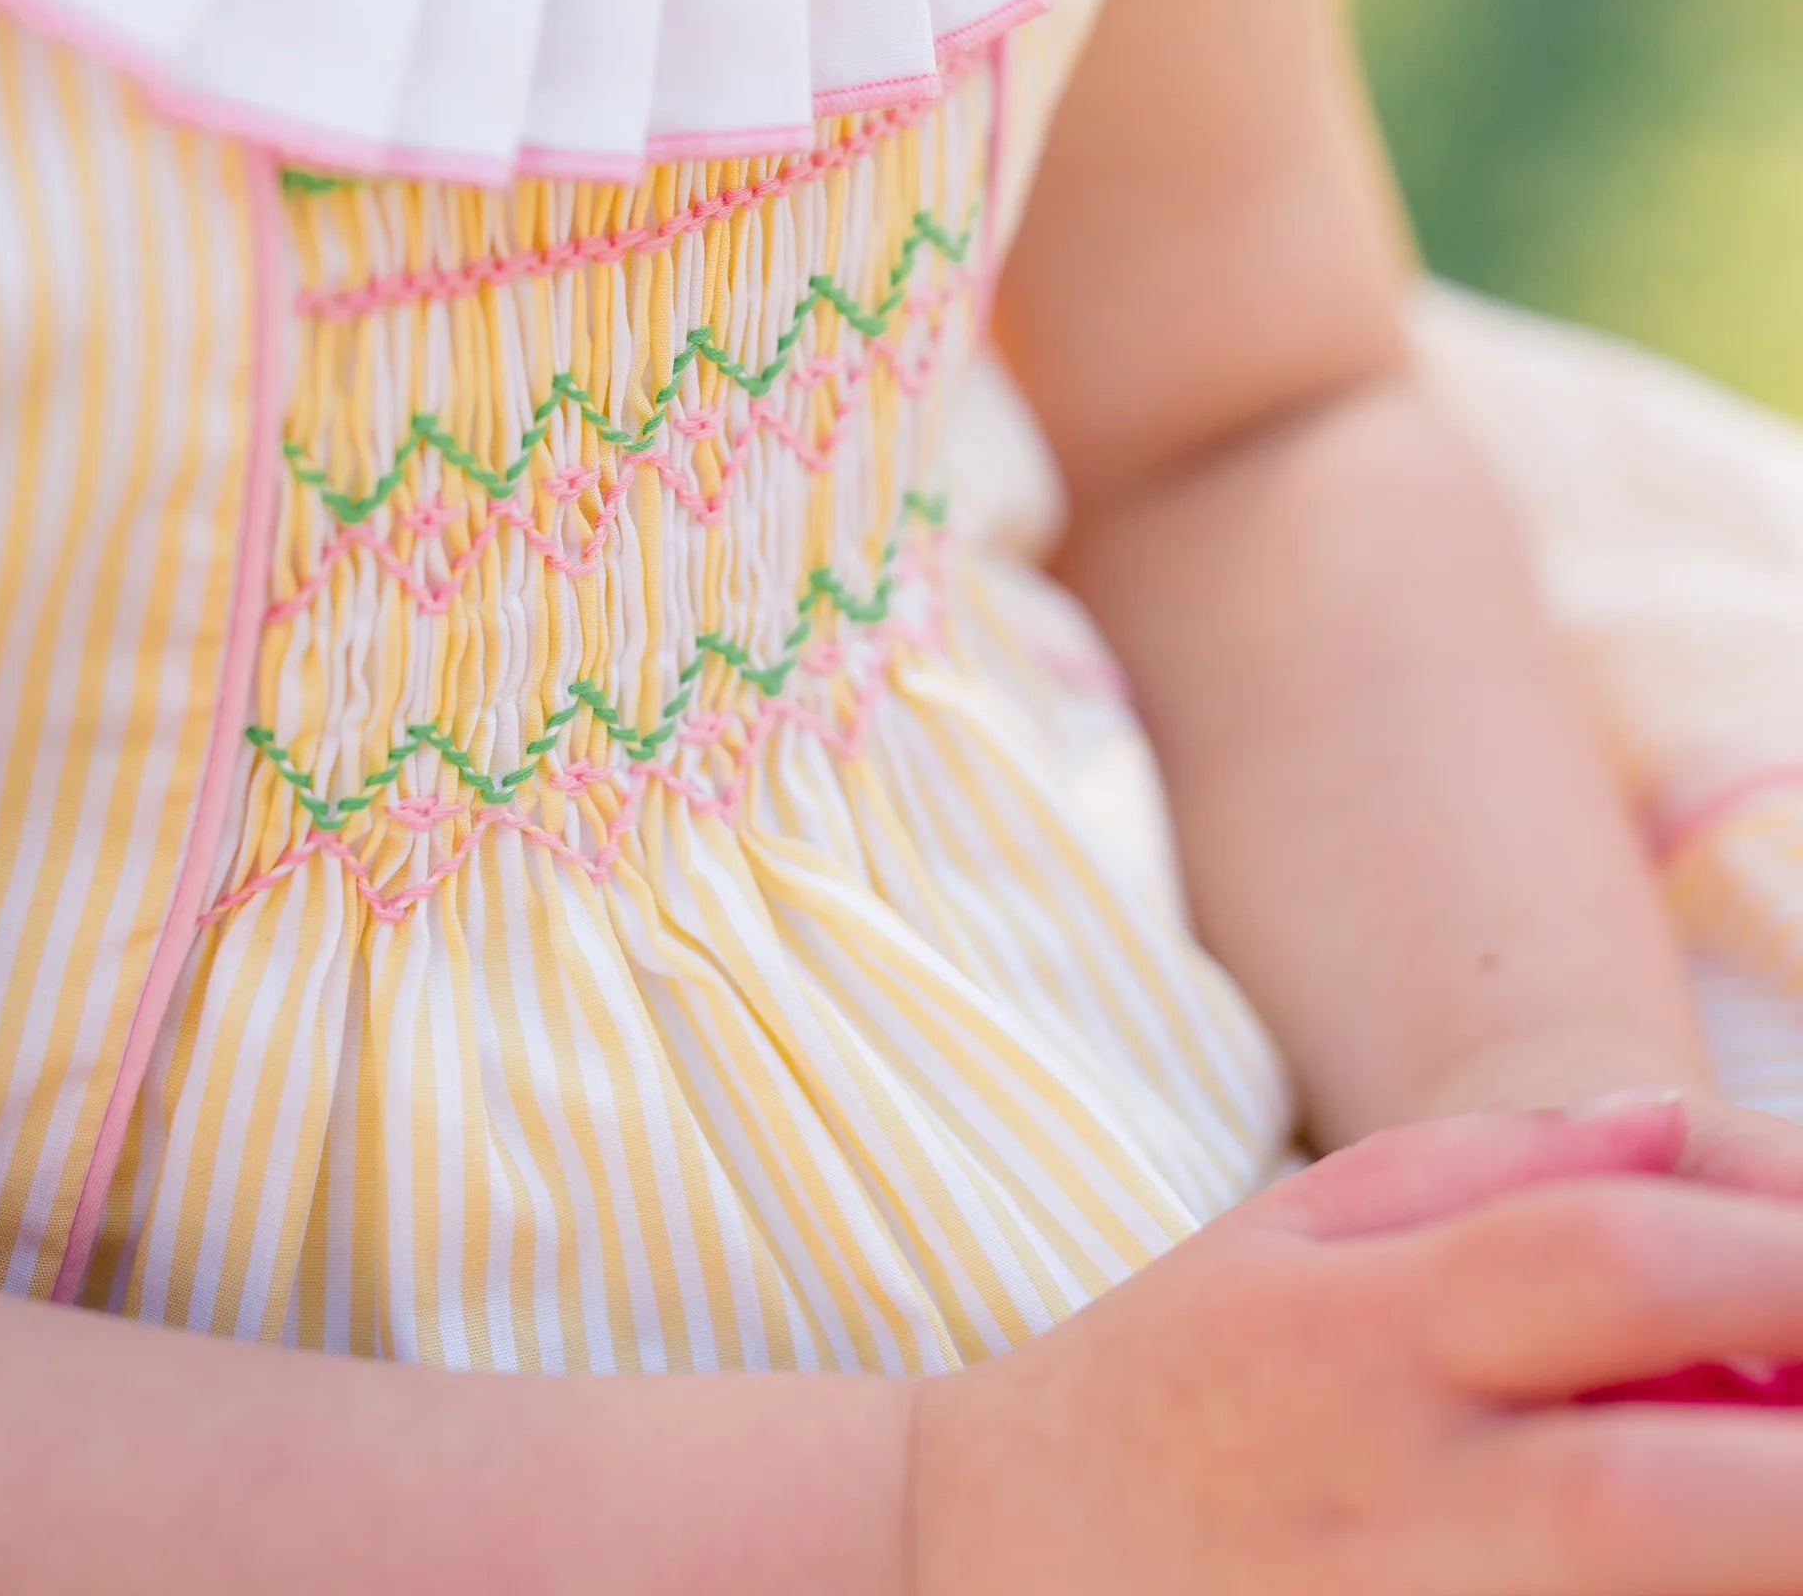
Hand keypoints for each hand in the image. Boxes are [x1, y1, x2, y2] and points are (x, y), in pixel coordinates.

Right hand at [910, 1096, 1802, 1595]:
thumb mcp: (1288, 1233)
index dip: (1782, 1255)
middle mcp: (1378, 1501)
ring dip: (1754, 1562)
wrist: (958, 1576)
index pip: (1602, 1263)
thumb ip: (1490, 1172)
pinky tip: (1720, 1576)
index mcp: (1352, 1333)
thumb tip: (1682, 1127)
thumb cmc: (1167, 1391)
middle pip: (1644, 1497)